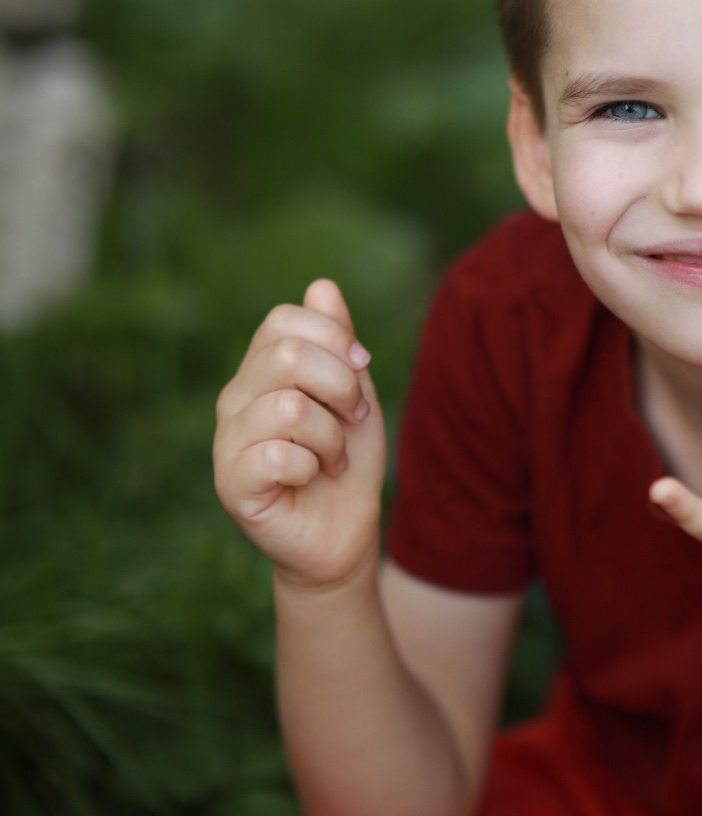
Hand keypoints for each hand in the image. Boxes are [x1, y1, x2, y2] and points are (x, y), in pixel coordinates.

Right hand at [214, 280, 385, 589]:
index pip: (283, 320)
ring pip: (289, 408)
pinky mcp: (231, 484)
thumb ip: (337, 341)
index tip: (361, 370)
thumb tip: (320, 285)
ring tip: (333, 458)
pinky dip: (312, 467)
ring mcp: (227, 441)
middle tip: (351, 419)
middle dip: (340, 386)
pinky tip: (310, 480)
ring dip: (331, 436)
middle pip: (286, 356)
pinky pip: (278, 455)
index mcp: (259, 369)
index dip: (335, 339)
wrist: (343, 530)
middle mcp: (234, 398)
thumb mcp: (353, 390)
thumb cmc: (346, 457)